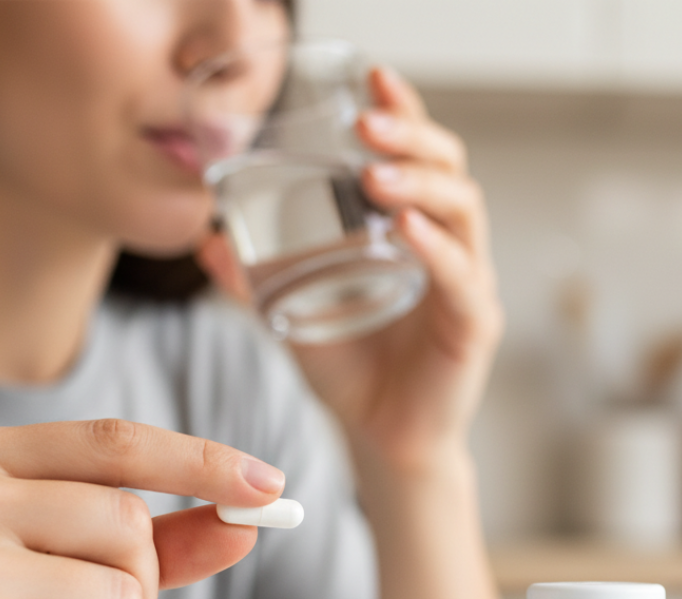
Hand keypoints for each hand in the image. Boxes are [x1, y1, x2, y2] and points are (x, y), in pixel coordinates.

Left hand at [199, 67, 502, 476]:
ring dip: (421, 185)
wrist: (379, 439)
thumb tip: (207, 239)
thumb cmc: (350, 374)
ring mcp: (466, 285)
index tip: (371, 76)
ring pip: (463, 212)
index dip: (402, 112)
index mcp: (412, 234)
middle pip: (449, 170)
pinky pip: (463, 278)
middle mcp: (448, 249)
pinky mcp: (474, 326)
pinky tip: (407, 232)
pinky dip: (437, 251)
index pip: (416, 158)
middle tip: (367, 124)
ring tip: (376, 175)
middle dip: (412, 137)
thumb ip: (255, 279)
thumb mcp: (294, 315)